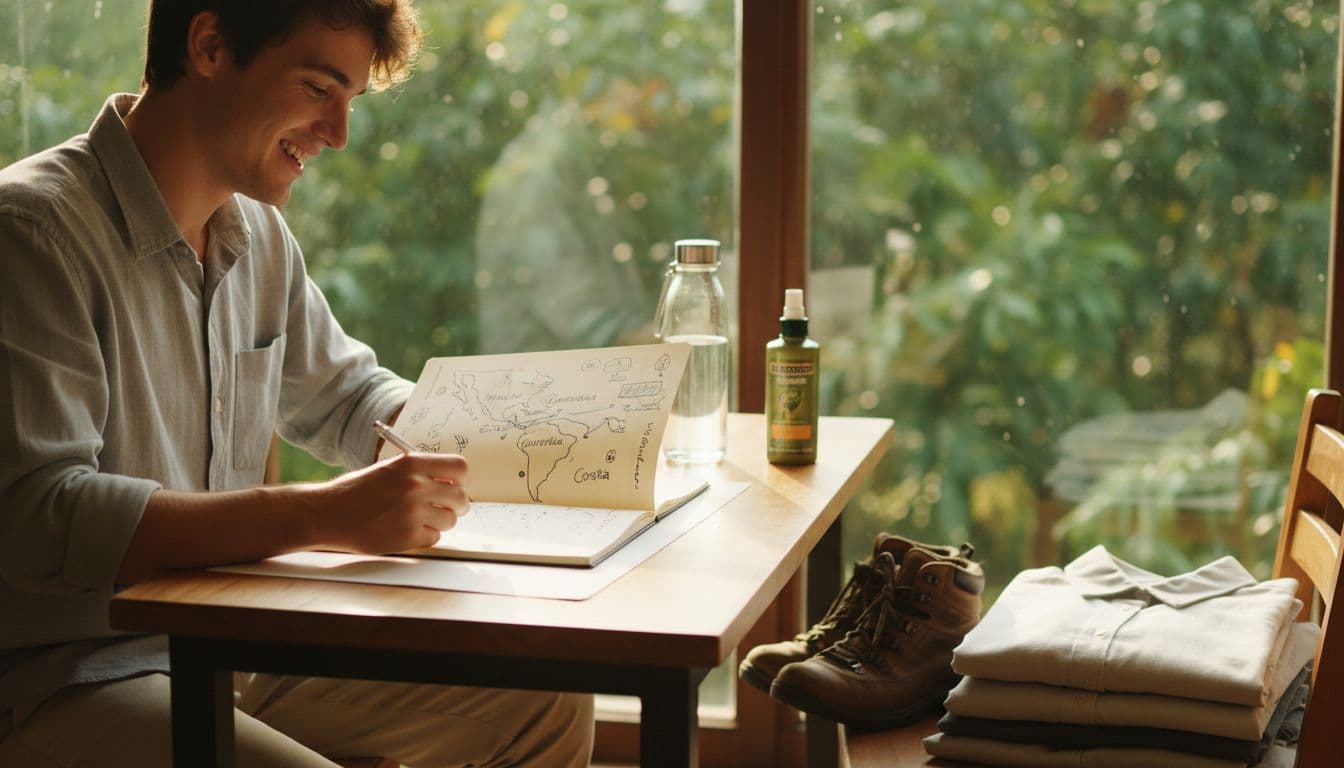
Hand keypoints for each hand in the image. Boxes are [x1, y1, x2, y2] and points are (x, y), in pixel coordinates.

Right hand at [304, 452, 469, 553]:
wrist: (327, 513)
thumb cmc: (356, 491)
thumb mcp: (389, 469)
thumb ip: (420, 474)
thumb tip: (452, 484)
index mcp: (412, 464)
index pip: (460, 468)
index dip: (460, 479)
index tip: (454, 486)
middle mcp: (415, 486)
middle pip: (461, 496)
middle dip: (456, 504)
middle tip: (445, 508)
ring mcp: (412, 512)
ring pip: (450, 519)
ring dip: (440, 521)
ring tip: (419, 519)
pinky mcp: (407, 536)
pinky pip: (434, 537)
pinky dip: (424, 536)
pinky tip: (406, 530)